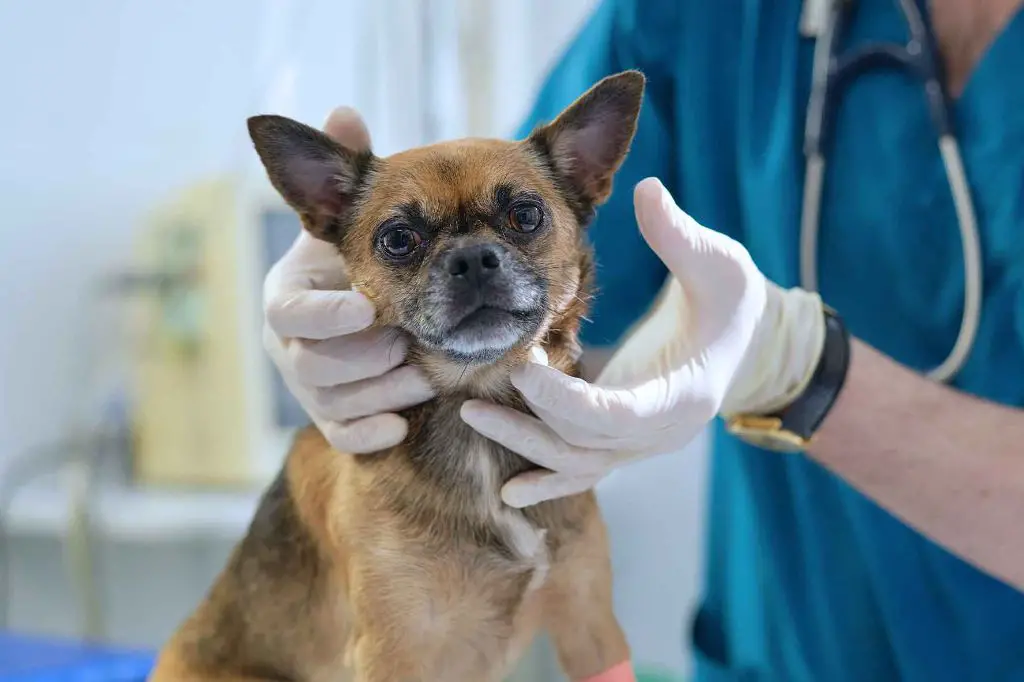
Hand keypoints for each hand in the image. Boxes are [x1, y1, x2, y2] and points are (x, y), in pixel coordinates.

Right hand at [263, 107, 434, 452]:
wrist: (359, 317)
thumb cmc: (356, 258)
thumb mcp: (352, 216)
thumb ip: (349, 172)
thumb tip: (345, 113)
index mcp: (287, 295)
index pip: (287, 313)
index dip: (324, 315)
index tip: (367, 309)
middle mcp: (289, 346)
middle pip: (309, 367)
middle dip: (364, 359)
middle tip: (411, 347)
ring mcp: (309, 387)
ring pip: (332, 403)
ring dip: (382, 391)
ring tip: (428, 376)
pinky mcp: (333, 417)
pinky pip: (342, 437)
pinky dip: (372, 434)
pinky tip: (404, 425)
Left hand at [460, 178, 825, 506]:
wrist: (742, 341)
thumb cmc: (731, 301)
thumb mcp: (721, 264)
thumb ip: (682, 236)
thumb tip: (647, 192)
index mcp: (686, 397)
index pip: (618, 415)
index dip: (566, 400)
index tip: (522, 369)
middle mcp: (660, 433)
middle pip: (584, 444)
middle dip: (529, 419)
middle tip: (474, 390)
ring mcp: (640, 444)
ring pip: (575, 463)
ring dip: (523, 444)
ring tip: (470, 412)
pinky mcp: (620, 440)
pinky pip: (580, 469)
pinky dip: (545, 480)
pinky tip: (507, 491)